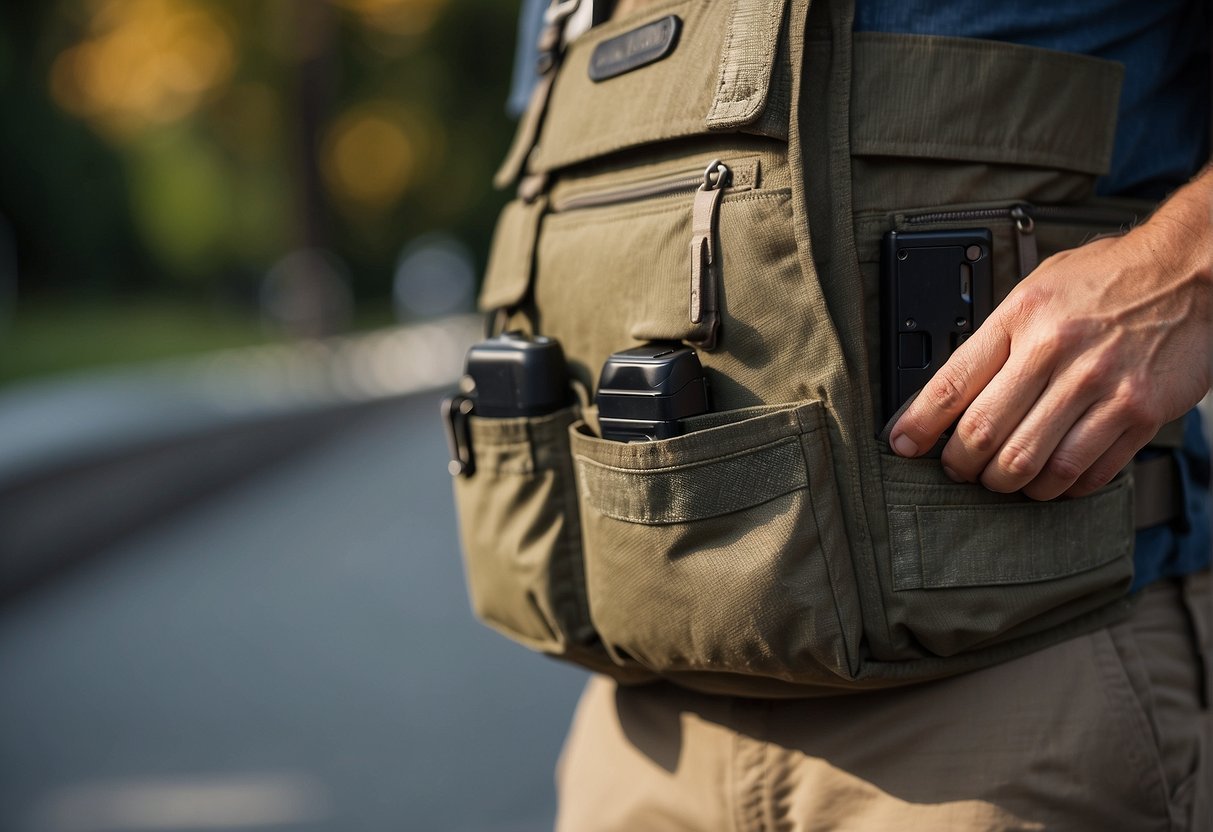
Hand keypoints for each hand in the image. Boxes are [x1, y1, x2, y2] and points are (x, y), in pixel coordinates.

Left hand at [889, 168, 1212, 500]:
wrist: (1190, 270)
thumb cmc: (1107, 279)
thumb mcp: (1037, 289)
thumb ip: (997, 338)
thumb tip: (950, 393)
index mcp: (1022, 318)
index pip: (951, 384)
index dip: (918, 425)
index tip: (902, 445)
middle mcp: (1057, 351)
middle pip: (984, 434)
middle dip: (960, 465)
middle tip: (958, 470)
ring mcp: (1100, 385)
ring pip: (1032, 463)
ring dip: (1008, 484)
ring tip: (1003, 480)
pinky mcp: (1139, 412)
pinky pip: (1086, 471)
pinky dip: (1060, 487)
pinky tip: (1052, 480)